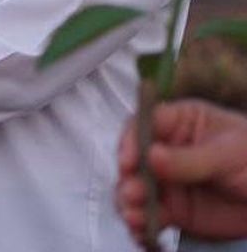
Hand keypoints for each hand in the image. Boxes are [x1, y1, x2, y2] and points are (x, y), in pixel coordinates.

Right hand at [117, 99, 246, 242]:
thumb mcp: (229, 154)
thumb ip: (190, 158)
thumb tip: (151, 156)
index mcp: (179, 123)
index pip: (144, 125)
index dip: (131, 142)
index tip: (128, 162)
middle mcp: (165, 150)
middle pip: (133, 160)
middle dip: (128, 178)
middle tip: (132, 195)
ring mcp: (166, 181)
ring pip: (135, 189)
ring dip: (129, 204)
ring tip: (135, 218)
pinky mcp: (171, 208)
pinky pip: (148, 216)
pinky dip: (141, 225)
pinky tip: (142, 233)